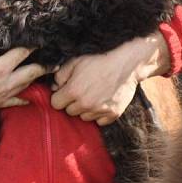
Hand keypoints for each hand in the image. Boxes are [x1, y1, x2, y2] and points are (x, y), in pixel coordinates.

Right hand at [0, 35, 50, 122]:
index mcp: (0, 67)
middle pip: (33, 72)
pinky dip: (24, 98)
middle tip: (55, 61)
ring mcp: (4, 94)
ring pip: (27, 86)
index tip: (41, 40)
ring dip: (36, 79)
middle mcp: (7, 82)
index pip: (23, 53)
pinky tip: (30, 98)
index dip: (33, 46)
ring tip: (45, 73)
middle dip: (44, 66)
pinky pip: (17, 102)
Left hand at [50, 33, 169, 125]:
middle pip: (69, 112)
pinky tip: (103, 101)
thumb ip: (60, 75)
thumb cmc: (100, 61)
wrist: (126, 64)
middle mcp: (85, 104)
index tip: (66, 91)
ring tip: (93, 95)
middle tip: (82, 91)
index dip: (59, 96)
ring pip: (84, 117)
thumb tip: (54, 87)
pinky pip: (99, 121)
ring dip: (86, 109)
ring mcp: (100, 111)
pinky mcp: (113, 114)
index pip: (55, 104)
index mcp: (74, 91)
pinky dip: (99, 114)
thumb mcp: (76, 61)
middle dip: (72, 103)